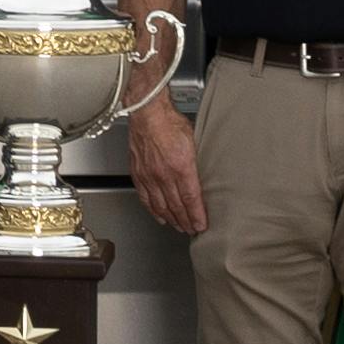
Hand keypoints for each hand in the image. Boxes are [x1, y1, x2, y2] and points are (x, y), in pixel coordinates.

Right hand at [124, 94, 205, 235]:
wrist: (146, 112)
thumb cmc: (170, 121)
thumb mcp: (194, 141)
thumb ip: (197, 162)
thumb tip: (204, 176)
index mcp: (181, 167)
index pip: (191, 199)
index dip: (197, 216)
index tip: (202, 225)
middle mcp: (164, 175)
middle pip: (176, 206)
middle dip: (186, 221)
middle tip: (193, 230)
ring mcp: (150, 176)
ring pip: (161, 206)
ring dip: (172, 219)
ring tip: (179, 227)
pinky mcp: (139, 174)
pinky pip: (146, 198)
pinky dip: (153, 210)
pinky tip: (159, 216)